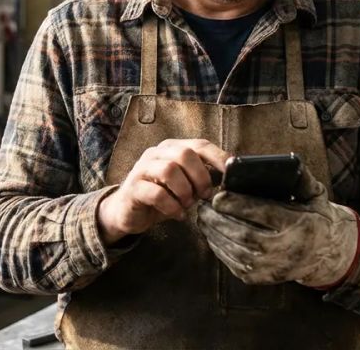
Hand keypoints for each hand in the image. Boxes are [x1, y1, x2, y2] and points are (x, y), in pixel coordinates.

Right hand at [98, 139, 228, 244]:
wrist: (127, 212)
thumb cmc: (161, 197)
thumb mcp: (185, 185)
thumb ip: (201, 177)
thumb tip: (229, 178)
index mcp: (172, 149)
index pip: (199, 144)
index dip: (218, 156)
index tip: (232, 172)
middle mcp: (156, 154)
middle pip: (184, 154)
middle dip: (200, 177)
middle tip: (205, 195)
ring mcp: (142, 169)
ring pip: (169, 170)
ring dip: (185, 191)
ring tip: (187, 204)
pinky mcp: (133, 188)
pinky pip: (156, 193)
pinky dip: (172, 206)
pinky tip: (177, 214)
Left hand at [197, 165, 359, 287]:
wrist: (326, 254)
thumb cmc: (315, 219)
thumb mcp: (315, 196)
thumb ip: (301, 179)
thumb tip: (285, 161)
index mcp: (297, 225)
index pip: (262, 213)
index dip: (237, 205)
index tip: (218, 195)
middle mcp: (285, 249)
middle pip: (243, 234)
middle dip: (218, 220)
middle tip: (202, 206)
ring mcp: (273, 267)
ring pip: (236, 250)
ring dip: (214, 233)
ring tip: (203, 218)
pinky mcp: (263, 279)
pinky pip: (235, 263)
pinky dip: (220, 248)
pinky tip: (212, 234)